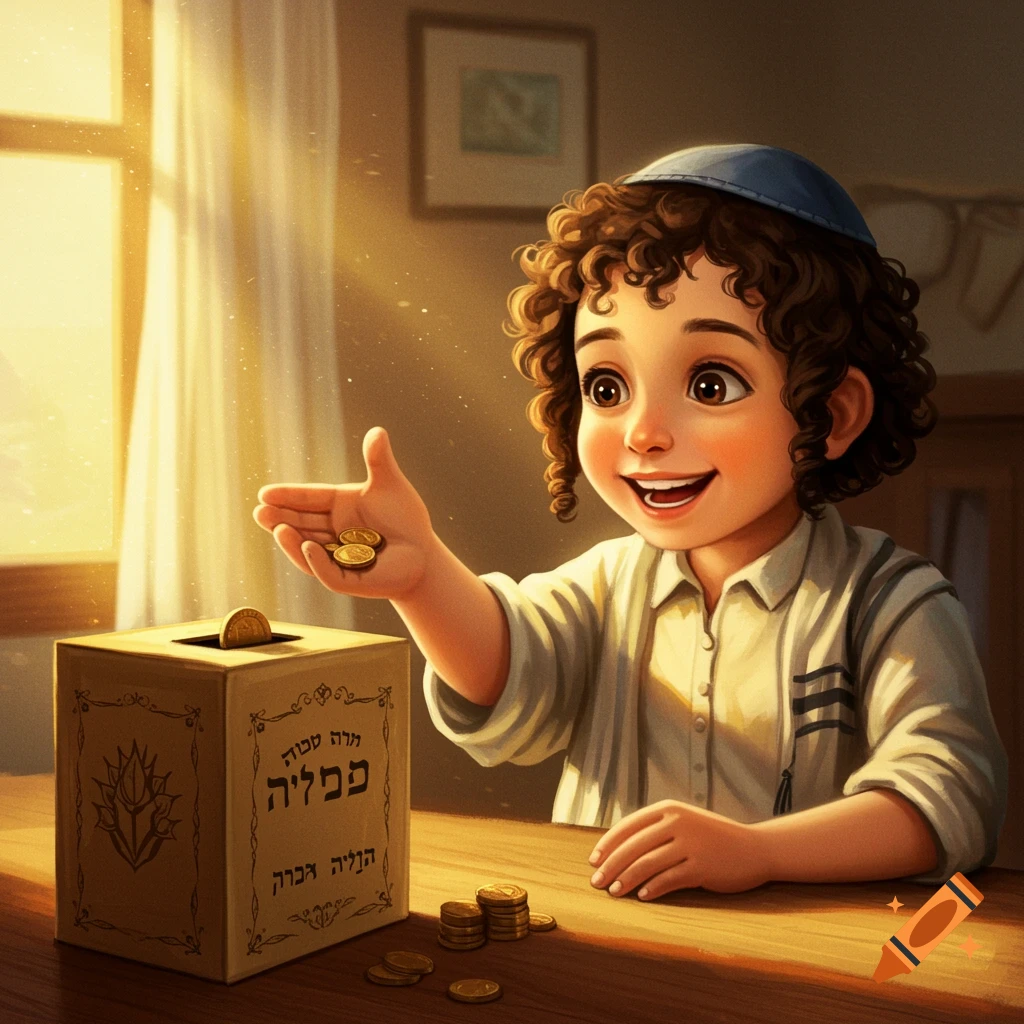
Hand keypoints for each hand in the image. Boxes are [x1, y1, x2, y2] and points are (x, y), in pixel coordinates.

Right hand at [253, 426, 434, 600]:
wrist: (425, 554)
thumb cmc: (406, 518)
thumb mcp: (390, 485)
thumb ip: (379, 460)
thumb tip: (378, 430)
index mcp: (338, 506)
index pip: (308, 499)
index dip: (287, 496)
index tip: (264, 493)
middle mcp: (332, 531)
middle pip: (301, 523)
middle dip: (280, 518)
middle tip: (260, 512)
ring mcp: (337, 556)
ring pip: (307, 549)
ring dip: (292, 540)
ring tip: (277, 528)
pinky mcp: (348, 578)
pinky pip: (328, 571)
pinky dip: (317, 561)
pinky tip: (307, 546)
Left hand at [588, 800, 769, 898]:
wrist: (755, 848)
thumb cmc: (713, 838)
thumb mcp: (683, 823)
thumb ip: (655, 830)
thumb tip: (616, 850)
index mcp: (668, 809)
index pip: (628, 826)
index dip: (607, 844)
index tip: (593, 860)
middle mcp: (677, 822)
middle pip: (633, 846)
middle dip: (611, 865)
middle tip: (596, 882)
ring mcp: (690, 844)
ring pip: (647, 863)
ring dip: (626, 880)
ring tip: (615, 892)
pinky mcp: (702, 866)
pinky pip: (669, 879)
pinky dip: (653, 889)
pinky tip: (642, 897)